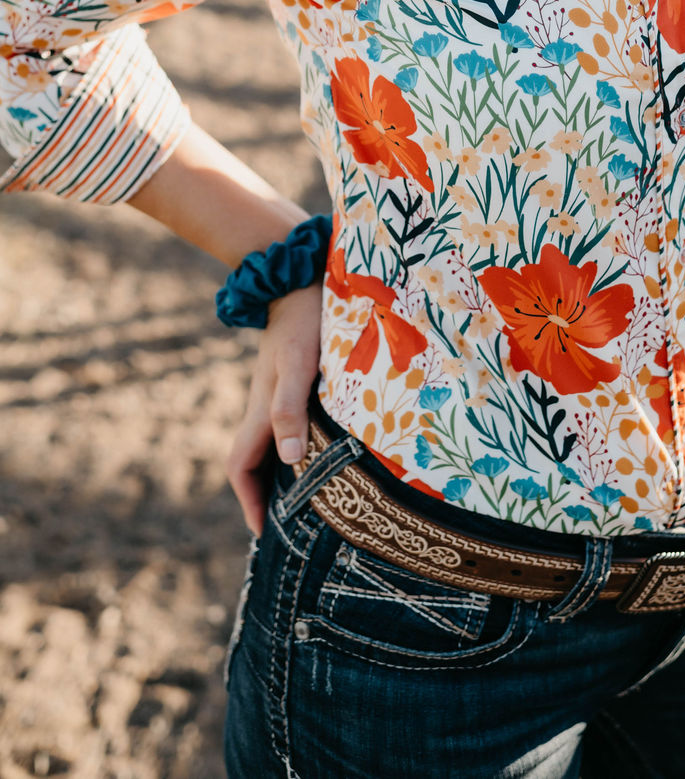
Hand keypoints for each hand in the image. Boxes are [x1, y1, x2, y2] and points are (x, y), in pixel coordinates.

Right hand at [225, 281, 322, 534]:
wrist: (296, 280)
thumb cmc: (302, 322)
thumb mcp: (299, 365)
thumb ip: (290, 408)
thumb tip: (288, 459)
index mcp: (259, 409)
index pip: (241, 467)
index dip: (249, 502)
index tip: (263, 533)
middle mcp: (262, 406)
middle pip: (253, 461)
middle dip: (262, 495)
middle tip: (286, 526)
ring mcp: (273, 393)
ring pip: (267, 444)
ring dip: (277, 473)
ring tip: (302, 498)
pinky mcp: (288, 380)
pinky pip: (282, 424)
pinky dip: (291, 447)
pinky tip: (316, 448)